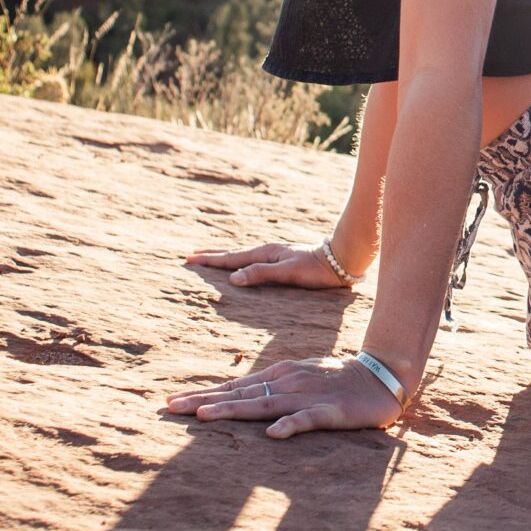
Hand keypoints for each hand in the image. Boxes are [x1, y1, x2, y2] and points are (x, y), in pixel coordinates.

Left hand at [162, 356, 402, 437]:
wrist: (382, 376)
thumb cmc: (336, 380)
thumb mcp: (298, 379)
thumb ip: (269, 388)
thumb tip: (235, 396)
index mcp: (279, 375)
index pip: (233, 387)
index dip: (202, 395)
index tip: (170, 403)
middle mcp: (287, 383)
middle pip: (239, 395)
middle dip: (203, 402)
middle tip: (170, 408)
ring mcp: (307, 396)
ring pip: (264, 405)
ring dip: (234, 410)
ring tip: (205, 416)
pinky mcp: (330, 412)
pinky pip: (307, 420)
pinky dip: (289, 425)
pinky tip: (273, 434)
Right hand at [181, 240, 368, 289]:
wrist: (341, 261)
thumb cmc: (316, 270)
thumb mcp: (287, 273)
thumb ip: (261, 274)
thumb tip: (232, 278)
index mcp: (265, 253)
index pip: (231, 258)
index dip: (210, 260)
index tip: (189, 258)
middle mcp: (268, 252)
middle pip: (233, 254)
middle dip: (212, 256)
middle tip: (192, 256)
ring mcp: (275, 256)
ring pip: (243, 257)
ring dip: (225, 259)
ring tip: (211, 260)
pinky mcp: (282, 261)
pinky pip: (253, 261)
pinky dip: (240, 263)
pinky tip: (242, 266)